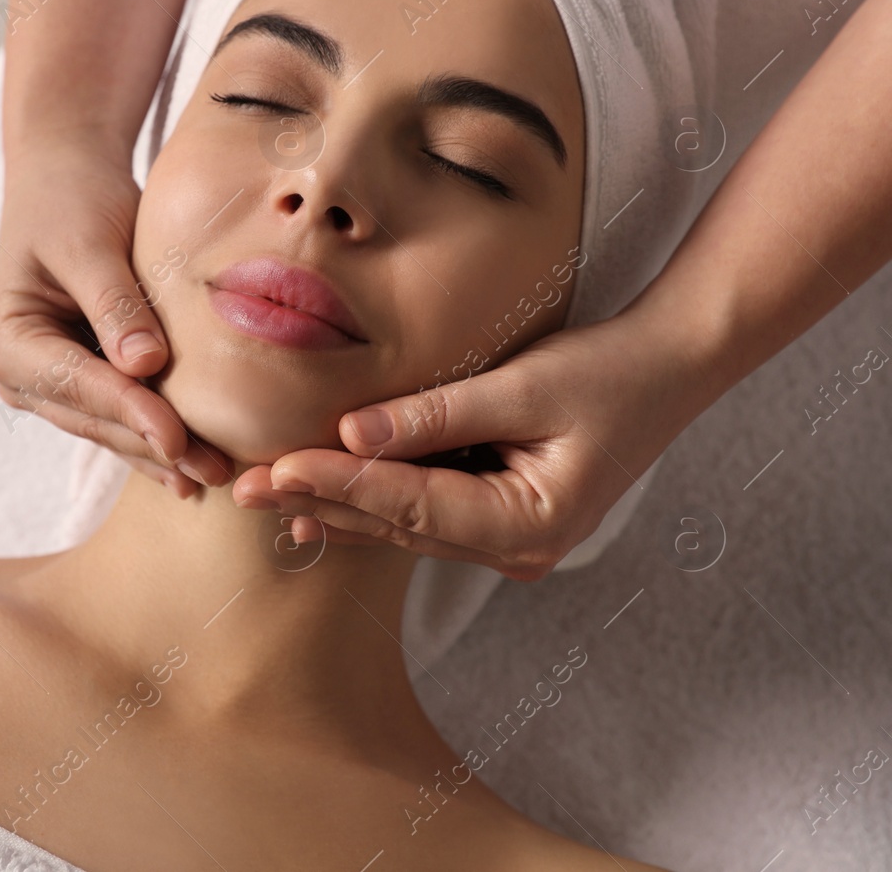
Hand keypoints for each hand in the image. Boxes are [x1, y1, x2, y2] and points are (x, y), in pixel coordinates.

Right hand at [0, 141, 233, 497]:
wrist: (68, 172)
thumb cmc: (72, 197)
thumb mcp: (90, 242)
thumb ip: (115, 303)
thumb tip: (146, 365)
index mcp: (7, 343)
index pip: (77, 385)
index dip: (131, 412)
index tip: (178, 437)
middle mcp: (22, 375)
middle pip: (95, 419)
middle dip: (153, 444)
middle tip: (213, 471)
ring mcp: (52, 382)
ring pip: (112, 426)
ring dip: (161, 451)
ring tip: (214, 475)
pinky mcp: (86, 377)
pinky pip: (124, 413)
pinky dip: (157, 433)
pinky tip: (193, 465)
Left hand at [232, 312, 713, 579]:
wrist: (672, 368)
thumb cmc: (610, 371)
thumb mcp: (524, 386)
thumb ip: (436, 414)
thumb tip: (351, 434)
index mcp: (529, 524)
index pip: (409, 504)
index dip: (336, 485)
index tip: (274, 468)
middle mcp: (516, 547)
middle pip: (396, 525)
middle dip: (318, 501)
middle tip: (242, 489)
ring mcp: (509, 539)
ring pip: (401, 525)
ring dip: (334, 505)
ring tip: (263, 493)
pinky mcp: (499, 516)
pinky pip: (421, 514)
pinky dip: (370, 502)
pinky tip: (315, 501)